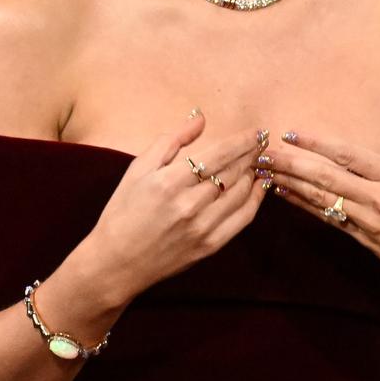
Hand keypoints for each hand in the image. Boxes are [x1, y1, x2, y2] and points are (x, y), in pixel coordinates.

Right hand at [84, 111, 270, 297]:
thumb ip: (170, 141)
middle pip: (233, 171)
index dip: (243, 141)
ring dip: (254, 174)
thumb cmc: (123, 211)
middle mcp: (189, 204)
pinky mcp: (211, 245)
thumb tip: (200, 119)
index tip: (258, 132)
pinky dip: (255, 199)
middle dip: (252, 154)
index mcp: (169, 182)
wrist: (116, 262)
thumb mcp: (138, 170)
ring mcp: (202, 227)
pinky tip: (258, 186)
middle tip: (263, 142)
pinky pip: (243, 218)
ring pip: (241, 192)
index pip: (219, 154)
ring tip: (258, 161)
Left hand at [257, 106, 379, 299]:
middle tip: (263, 151)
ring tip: (264, 171)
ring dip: (290, 183)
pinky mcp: (363, 239)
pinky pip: (327, 219)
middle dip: (292, 163)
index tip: (293, 133)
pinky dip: (304, 205)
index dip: (319, 144)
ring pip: (322, 198)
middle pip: (327, 177)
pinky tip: (285, 194)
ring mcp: (369, 221)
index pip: (351, 155)